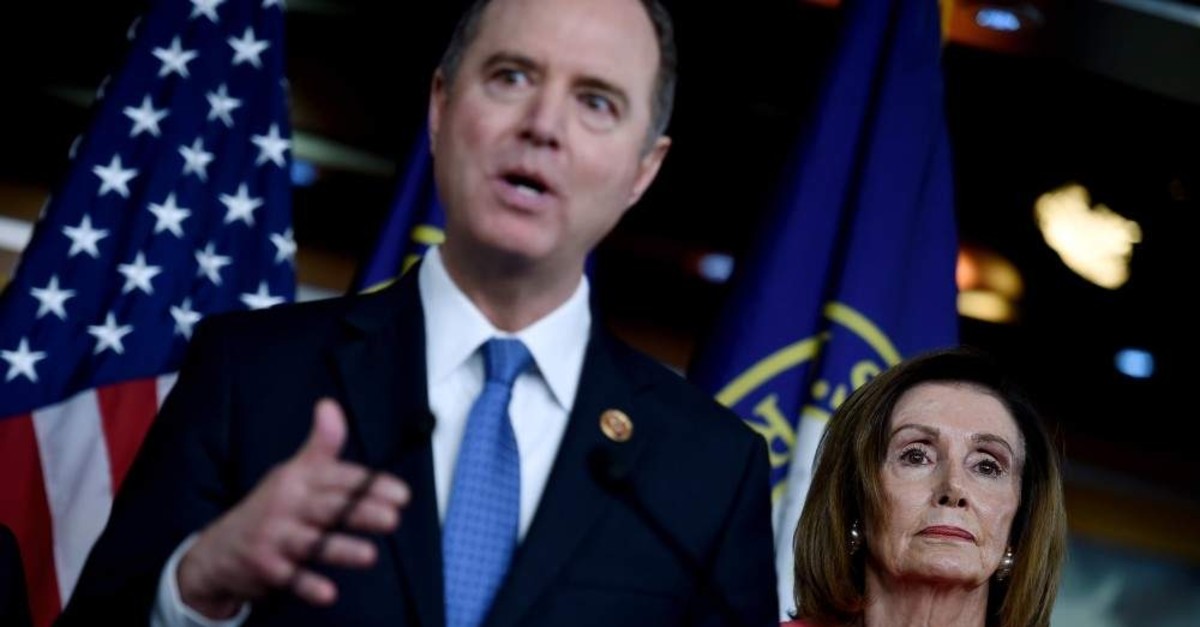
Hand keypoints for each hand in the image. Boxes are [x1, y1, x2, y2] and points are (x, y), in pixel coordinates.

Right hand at [177, 398, 410, 617]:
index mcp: (298, 479)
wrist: (217, 550)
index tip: (402, 495)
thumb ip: (321, 445)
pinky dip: (308, 586)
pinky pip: (290, 578)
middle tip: (393, 518)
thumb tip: (330, 405)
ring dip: (340, 548)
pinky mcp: (265, 567)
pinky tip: (328, 593)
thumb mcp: (293, 472)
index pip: (339, 479)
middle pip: (329, 507)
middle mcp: (287, 505)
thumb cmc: (269, 508)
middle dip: (361, 511)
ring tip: (370, 555)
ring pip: (312, 542)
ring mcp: (275, 537)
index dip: (371, 486)